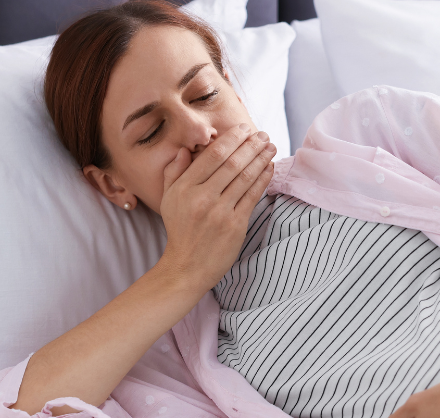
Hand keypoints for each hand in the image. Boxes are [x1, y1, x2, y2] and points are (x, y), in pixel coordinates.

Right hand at [156, 123, 276, 292]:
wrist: (187, 266)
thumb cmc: (180, 230)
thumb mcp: (168, 199)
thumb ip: (173, 173)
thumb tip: (184, 150)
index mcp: (185, 188)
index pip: (212, 155)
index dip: (231, 139)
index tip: (243, 129)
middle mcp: (202, 197)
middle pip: (232, 163)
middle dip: (251, 145)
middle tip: (263, 134)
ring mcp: (220, 212)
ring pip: (245, 178)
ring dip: (261, 159)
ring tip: (271, 147)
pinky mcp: (236, 225)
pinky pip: (252, 196)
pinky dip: (263, 179)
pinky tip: (269, 168)